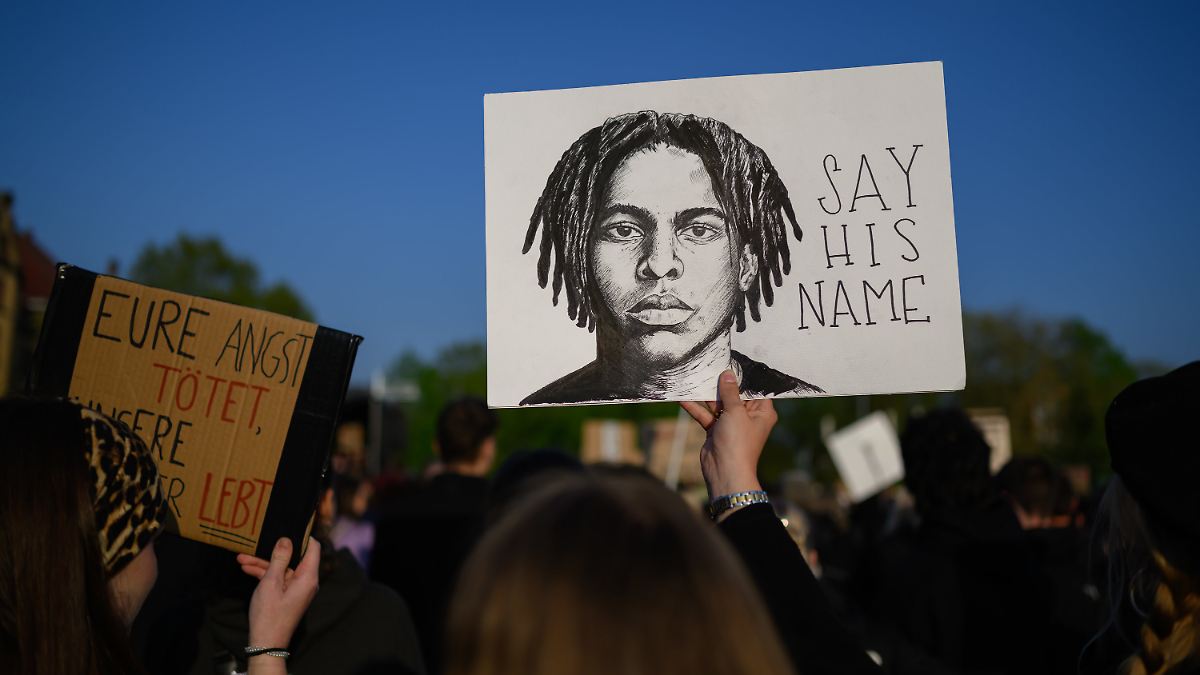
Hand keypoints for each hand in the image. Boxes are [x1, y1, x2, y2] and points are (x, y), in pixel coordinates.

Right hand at [236, 537, 319, 649]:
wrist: (266, 642)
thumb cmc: (269, 614)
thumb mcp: (271, 582)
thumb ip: (279, 559)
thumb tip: (286, 539)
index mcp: (309, 576)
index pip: (313, 547)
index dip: (302, 535)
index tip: (288, 525)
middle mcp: (306, 581)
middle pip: (294, 557)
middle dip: (273, 551)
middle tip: (255, 542)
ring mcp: (297, 588)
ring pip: (281, 568)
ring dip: (262, 563)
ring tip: (240, 557)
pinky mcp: (287, 594)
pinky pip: (278, 578)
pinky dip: (264, 574)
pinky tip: (246, 568)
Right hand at [681, 370, 776, 516]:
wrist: (725, 472)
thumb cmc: (738, 442)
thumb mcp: (735, 412)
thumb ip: (730, 392)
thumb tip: (727, 374)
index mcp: (762, 412)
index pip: (755, 389)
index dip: (744, 376)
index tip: (734, 361)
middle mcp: (748, 416)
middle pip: (734, 395)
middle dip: (721, 383)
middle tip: (710, 364)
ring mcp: (731, 424)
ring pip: (718, 404)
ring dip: (706, 395)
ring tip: (694, 377)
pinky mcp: (716, 430)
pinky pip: (706, 415)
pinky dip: (696, 408)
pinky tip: (683, 398)